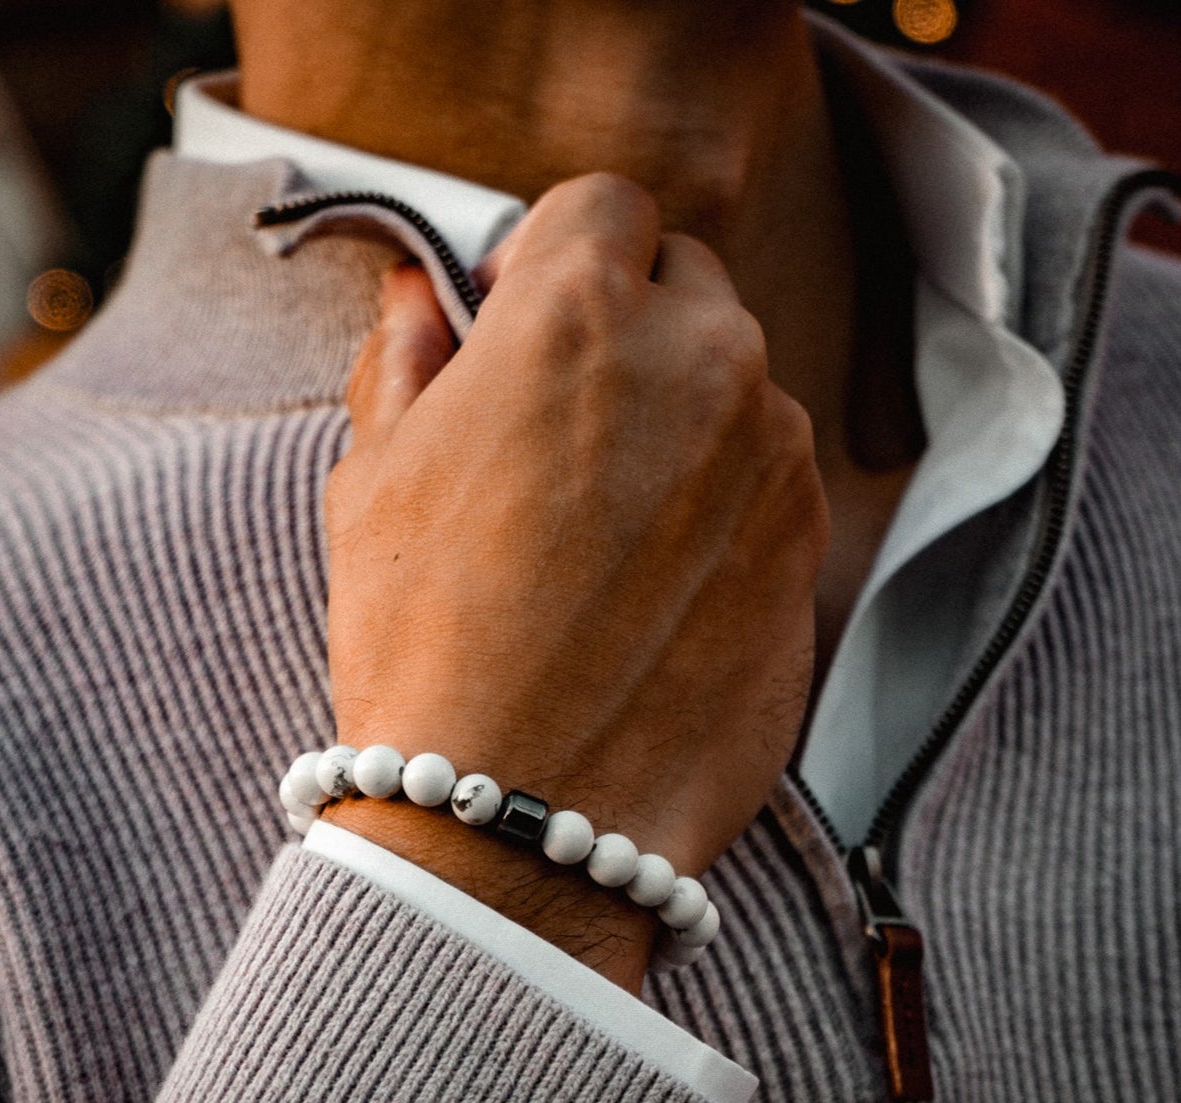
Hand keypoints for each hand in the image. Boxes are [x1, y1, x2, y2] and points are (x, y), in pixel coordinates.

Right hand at [325, 173, 826, 991]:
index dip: (555, 252)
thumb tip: (421, 295)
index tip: (522, 315)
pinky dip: (723, 502)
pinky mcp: (810, 547)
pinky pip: (770, 481)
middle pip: (687, 283)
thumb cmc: (427, 649)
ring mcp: (774, 457)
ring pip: (739, 385)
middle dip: (631, 323)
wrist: (525, 821)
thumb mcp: (371, 482)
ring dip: (683, 418)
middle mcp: (704, 361)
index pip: (603, 203)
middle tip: (562, 420)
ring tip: (604, 527)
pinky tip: (656, 584)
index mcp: (579, 315)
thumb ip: (406, 356)